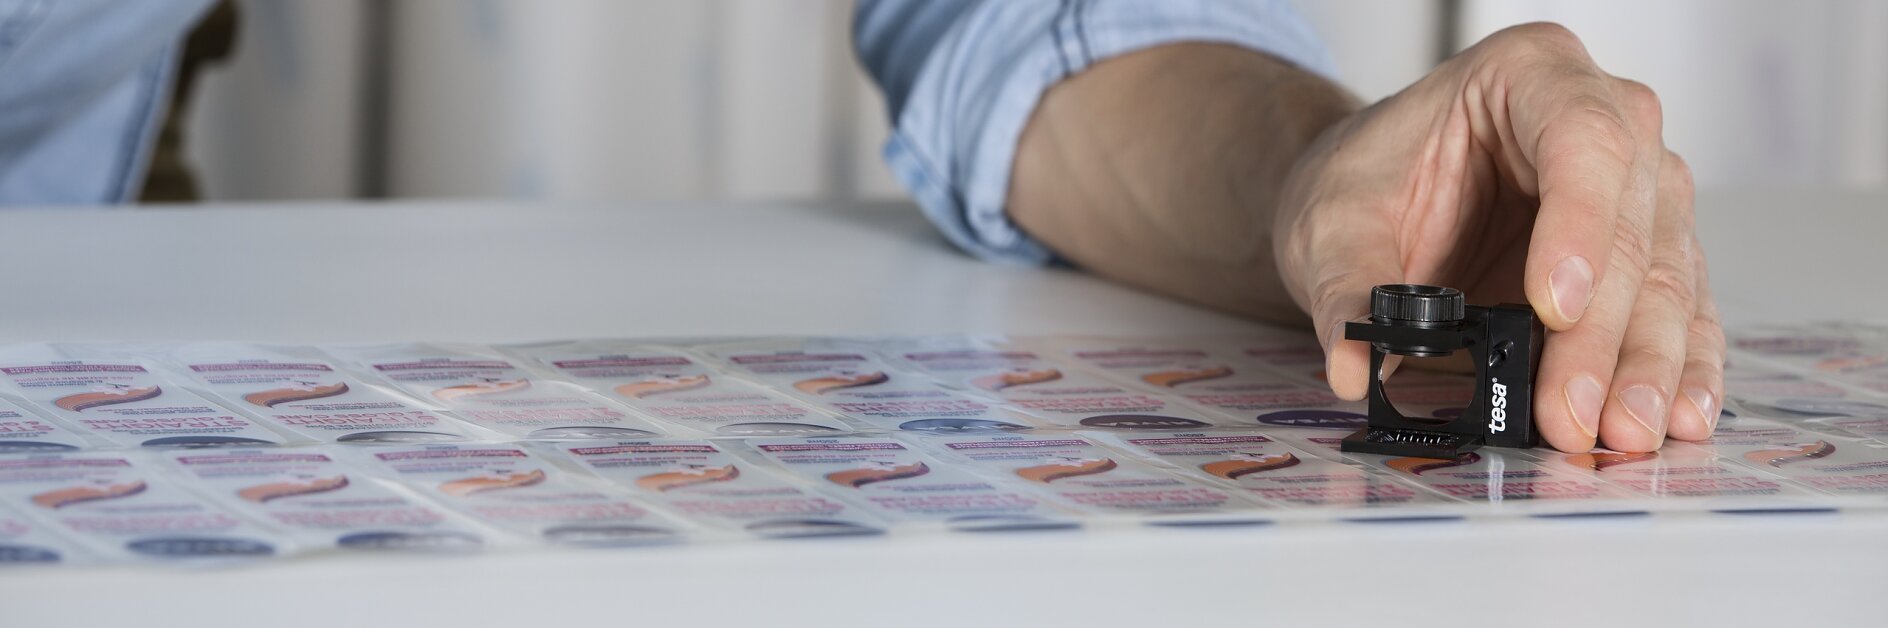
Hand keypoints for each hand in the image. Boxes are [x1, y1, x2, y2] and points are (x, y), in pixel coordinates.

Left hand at [1274, 23, 1721, 452]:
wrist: (1375, 197)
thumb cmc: (1367, 182)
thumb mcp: (1329, 225)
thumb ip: (1344, 289)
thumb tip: (1353, 365)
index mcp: (1527, 74)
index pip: (1580, 138)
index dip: (1579, 225)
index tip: (1554, 307)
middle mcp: (1605, 118)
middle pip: (1632, 223)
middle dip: (1604, 332)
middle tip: (1576, 412)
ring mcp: (1638, 188)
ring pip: (1666, 276)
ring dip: (1647, 365)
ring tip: (1622, 433)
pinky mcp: (1648, 254)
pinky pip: (1678, 311)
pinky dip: (1674, 368)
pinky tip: (1675, 415)